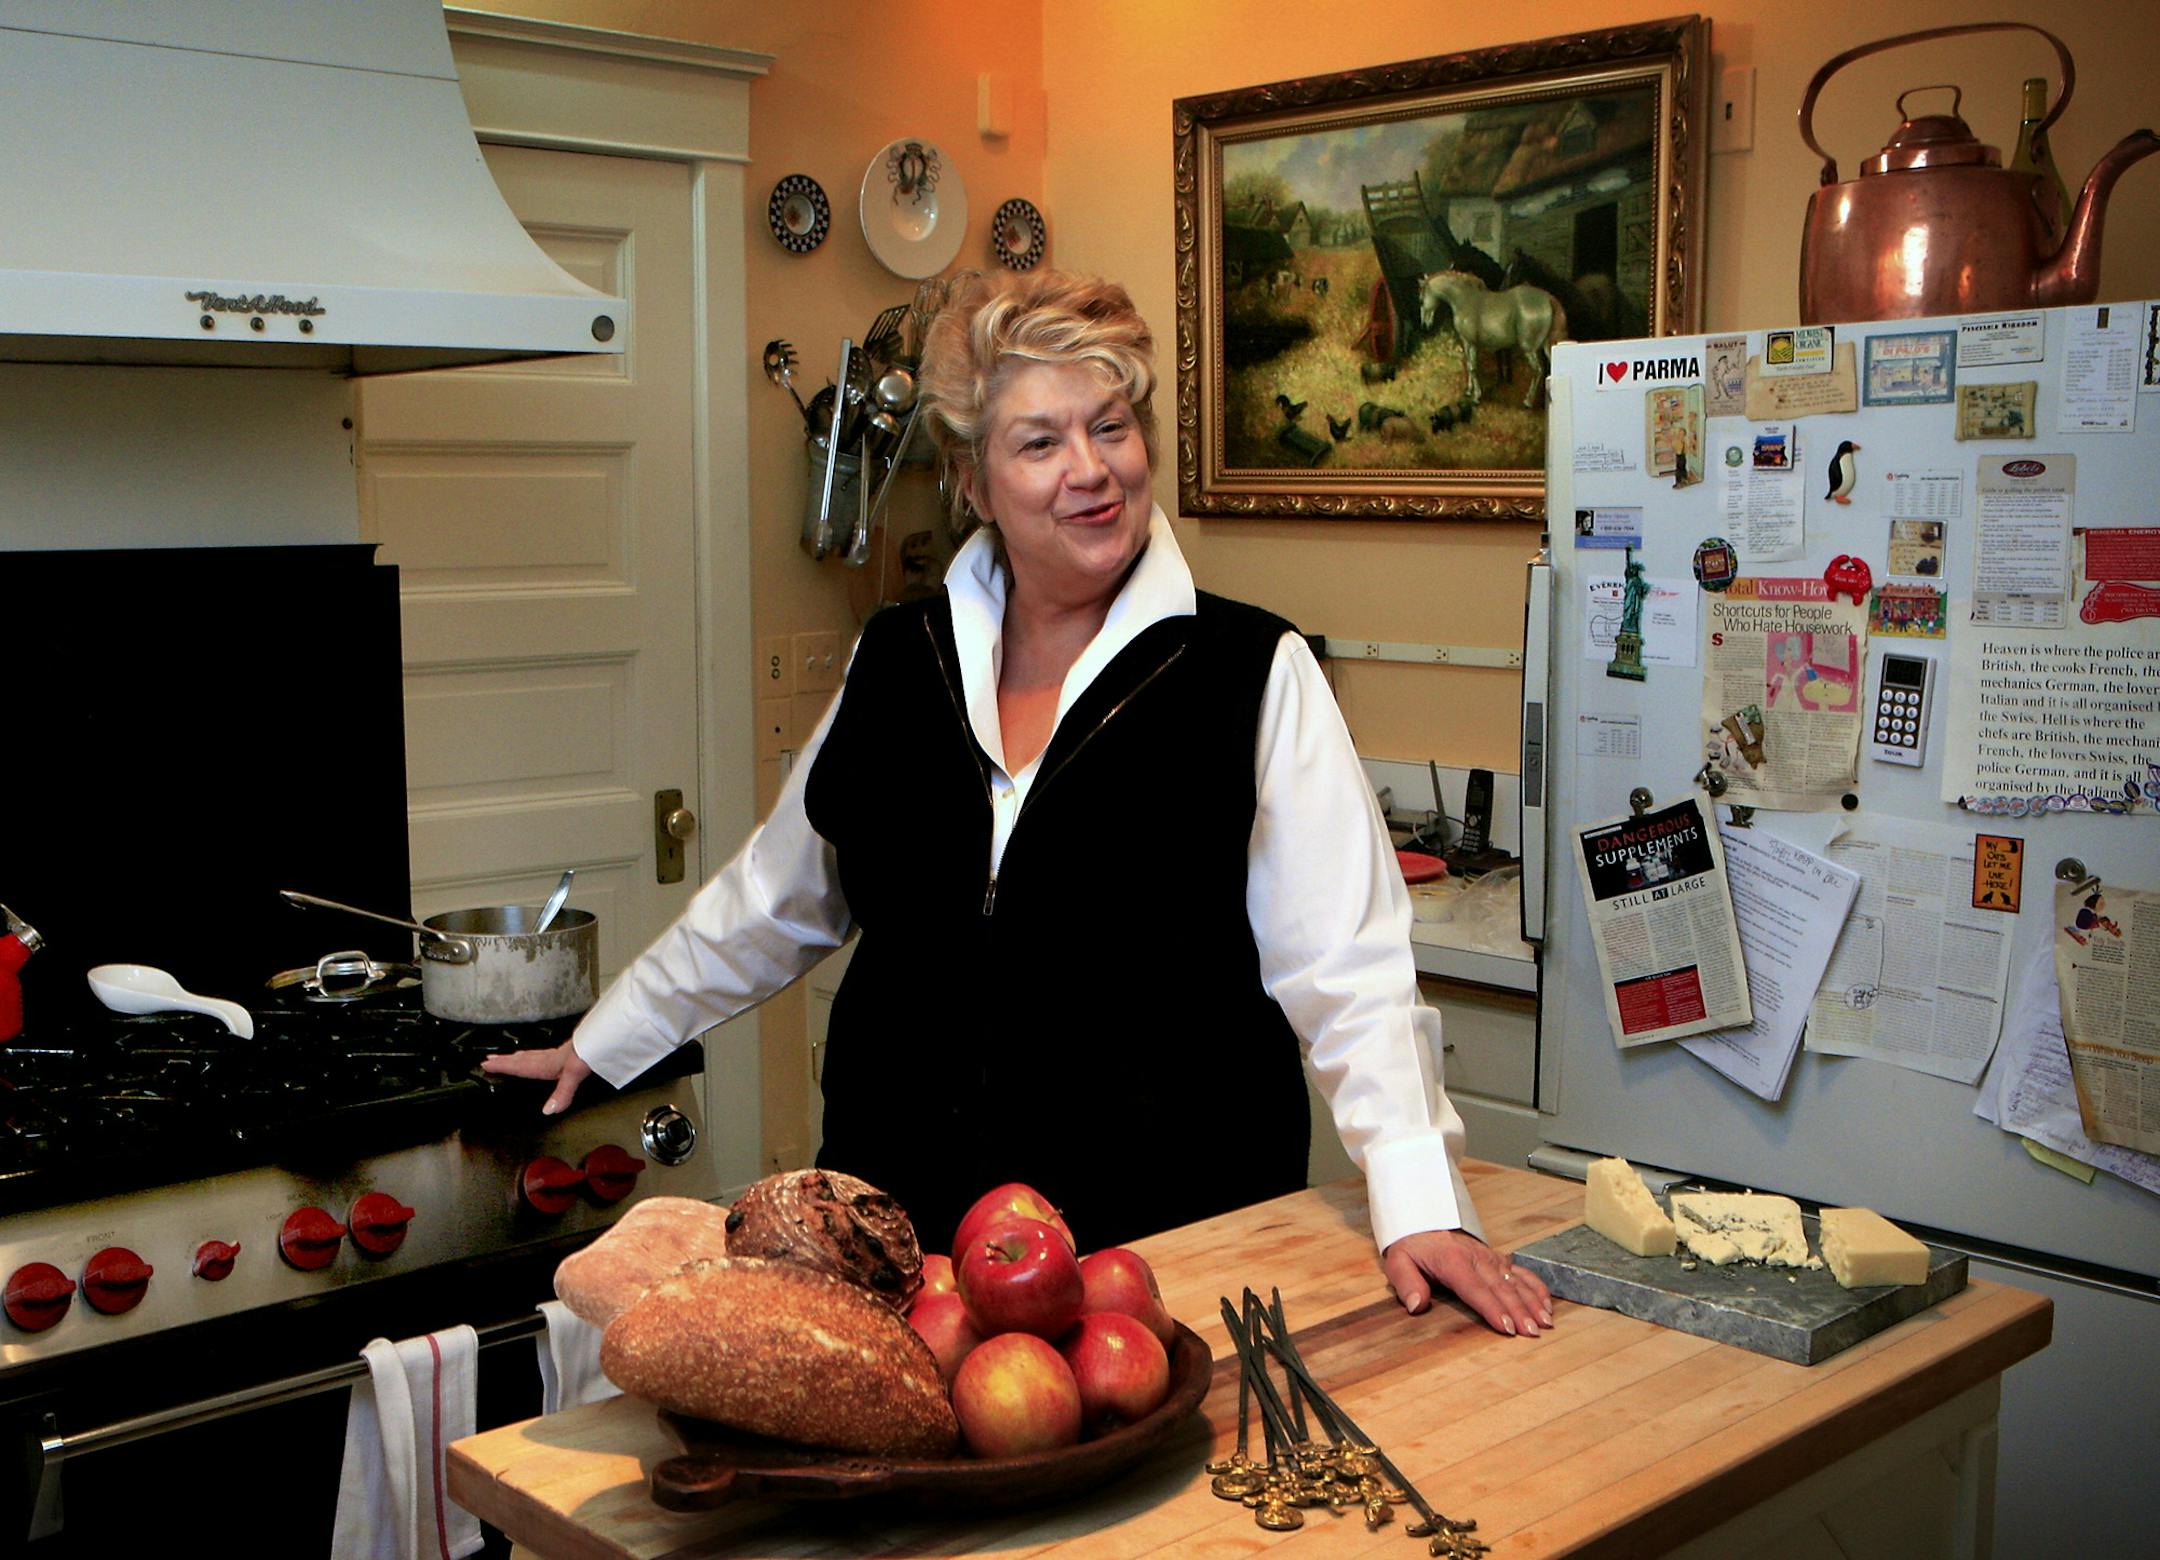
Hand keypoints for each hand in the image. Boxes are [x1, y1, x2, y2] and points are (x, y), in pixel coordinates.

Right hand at [478, 1037, 591, 1115]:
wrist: (606, 1037)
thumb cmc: (590, 1052)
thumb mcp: (574, 1074)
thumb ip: (561, 1093)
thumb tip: (547, 1111)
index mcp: (547, 1064)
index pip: (520, 1066)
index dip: (503, 1066)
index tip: (485, 1065)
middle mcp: (550, 1058)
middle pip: (523, 1059)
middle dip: (505, 1060)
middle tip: (489, 1059)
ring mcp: (560, 1054)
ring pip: (533, 1055)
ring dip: (519, 1057)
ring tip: (509, 1057)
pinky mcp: (569, 1052)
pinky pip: (545, 1054)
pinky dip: (536, 1055)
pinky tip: (542, 1057)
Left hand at [1383, 1229, 1552, 1337]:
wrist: (1423, 1218)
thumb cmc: (1412, 1245)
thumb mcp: (1398, 1261)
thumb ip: (1407, 1284)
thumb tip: (1416, 1305)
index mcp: (1453, 1261)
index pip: (1475, 1288)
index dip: (1492, 1308)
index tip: (1507, 1327)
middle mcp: (1477, 1258)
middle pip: (1501, 1288)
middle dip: (1519, 1311)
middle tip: (1532, 1332)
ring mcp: (1490, 1257)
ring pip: (1516, 1281)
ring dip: (1532, 1302)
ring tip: (1545, 1322)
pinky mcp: (1498, 1258)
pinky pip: (1521, 1272)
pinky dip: (1536, 1287)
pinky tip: (1546, 1304)